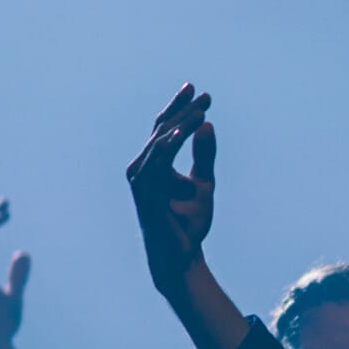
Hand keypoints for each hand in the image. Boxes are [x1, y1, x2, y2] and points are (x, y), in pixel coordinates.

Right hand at [126, 84, 215, 289]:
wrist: (182, 255)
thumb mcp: (203, 183)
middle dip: (183, 111)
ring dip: (180, 125)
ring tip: (200, 111)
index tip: (203, 94)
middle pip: (161, 130)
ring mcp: (141, 180)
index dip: (181, 109)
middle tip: (205, 97)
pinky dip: (168, 146)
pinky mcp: (144, 193)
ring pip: (159, 143)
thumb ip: (205, 155)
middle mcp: (142, 168)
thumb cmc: (189, 222)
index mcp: (153, 164)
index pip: (165, 129)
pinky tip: (183, 133)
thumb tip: (208, 124)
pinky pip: (156, 164)